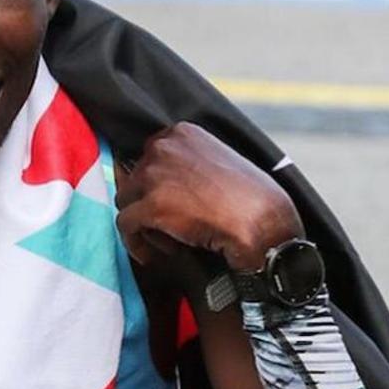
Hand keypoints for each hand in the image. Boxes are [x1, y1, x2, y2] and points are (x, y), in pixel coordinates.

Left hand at [115, 122, 302, 271]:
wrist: (262, 222)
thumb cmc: (250, 198)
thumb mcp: (217, 164)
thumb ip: (189, 165)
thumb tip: (163, 185)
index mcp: (181, 133)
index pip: (148, 157)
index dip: (155, 185)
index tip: (167, 203)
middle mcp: (163, 147)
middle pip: (134, 180)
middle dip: (148, 205)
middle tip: (172, 226)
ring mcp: (154, 175)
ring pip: (126, 201)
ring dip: (144, 224)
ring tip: (170, 240)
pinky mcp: (151, 205)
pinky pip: (125, 226)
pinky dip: (136, 244)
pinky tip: (154, 255)